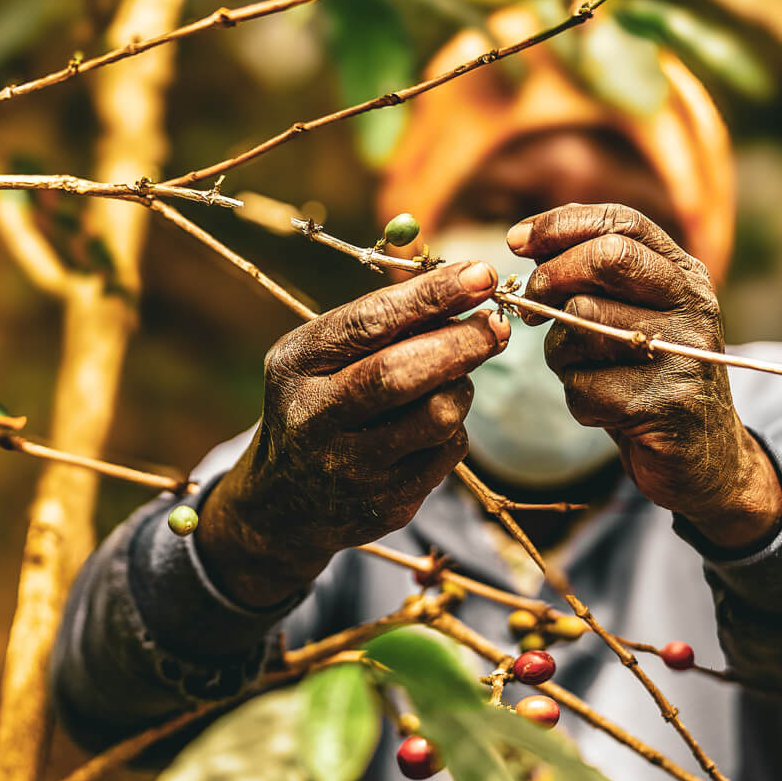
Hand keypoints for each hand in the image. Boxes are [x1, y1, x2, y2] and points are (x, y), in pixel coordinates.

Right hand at [198, 260, 507, 607]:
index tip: (480, 275)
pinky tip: (431, 424)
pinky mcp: (386, 505)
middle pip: (400, 375)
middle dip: (461, 343)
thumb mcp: (324, 356)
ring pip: (437, 417)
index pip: (367, 323)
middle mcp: (313, 418)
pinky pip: (448, 453)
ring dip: (460, 387)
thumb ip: (381, 324)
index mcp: (296, 365)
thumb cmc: (320, 402)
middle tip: (497, 326)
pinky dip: (453, 428)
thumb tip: (468, 290)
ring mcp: (349, 469)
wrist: (284, 502)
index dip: (430, 296)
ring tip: (453, 377)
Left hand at [509, 203, 781, 548]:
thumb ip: (592, 279)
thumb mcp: (631, 319)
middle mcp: (692, 305)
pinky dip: (579, 400)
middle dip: (551, 278)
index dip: (559, 225)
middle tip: (531, 310)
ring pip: (583, 323)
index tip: (515, 241)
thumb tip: (525, 240)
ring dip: (562, 353)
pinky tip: (606, 411)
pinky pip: (584, 387)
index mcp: (683, 275)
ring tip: (586, 373)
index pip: (622, 222)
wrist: (704, 458)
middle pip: (606, 258)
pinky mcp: (666, 403)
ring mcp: (684, 352)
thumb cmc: (649, 380)